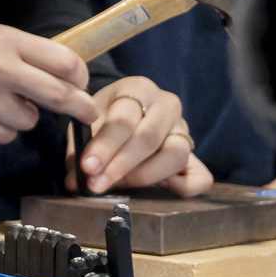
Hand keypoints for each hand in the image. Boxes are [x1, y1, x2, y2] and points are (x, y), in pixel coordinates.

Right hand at [0, 21, 97, 141]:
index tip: (81, 82)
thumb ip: (31, 53)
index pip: (64, 62)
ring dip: (27, 115)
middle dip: (82, 107)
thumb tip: (72, 77)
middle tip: (89, 112)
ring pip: (30, 119)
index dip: (80, 75)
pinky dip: (4, 127)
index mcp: (7, 42)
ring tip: (5, 102)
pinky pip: (7, 134)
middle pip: (59, 95)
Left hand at [71, 77, 213, 196]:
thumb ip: (79, 150)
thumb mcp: (87, 123)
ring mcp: (184, 129)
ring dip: (145, 176)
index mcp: (137, 88)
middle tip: (97, 183)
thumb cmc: (104, 116)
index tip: (88, 168)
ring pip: (176, 155)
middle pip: (149, 138)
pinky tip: (158, 188)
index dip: (105, 146)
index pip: (124, 119)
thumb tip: (76, 181)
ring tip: (120, 183)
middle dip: (120, 165)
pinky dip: (182, 187)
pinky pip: (200, 177)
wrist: (124, 112)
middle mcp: (166, 105)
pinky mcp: (195, 155)